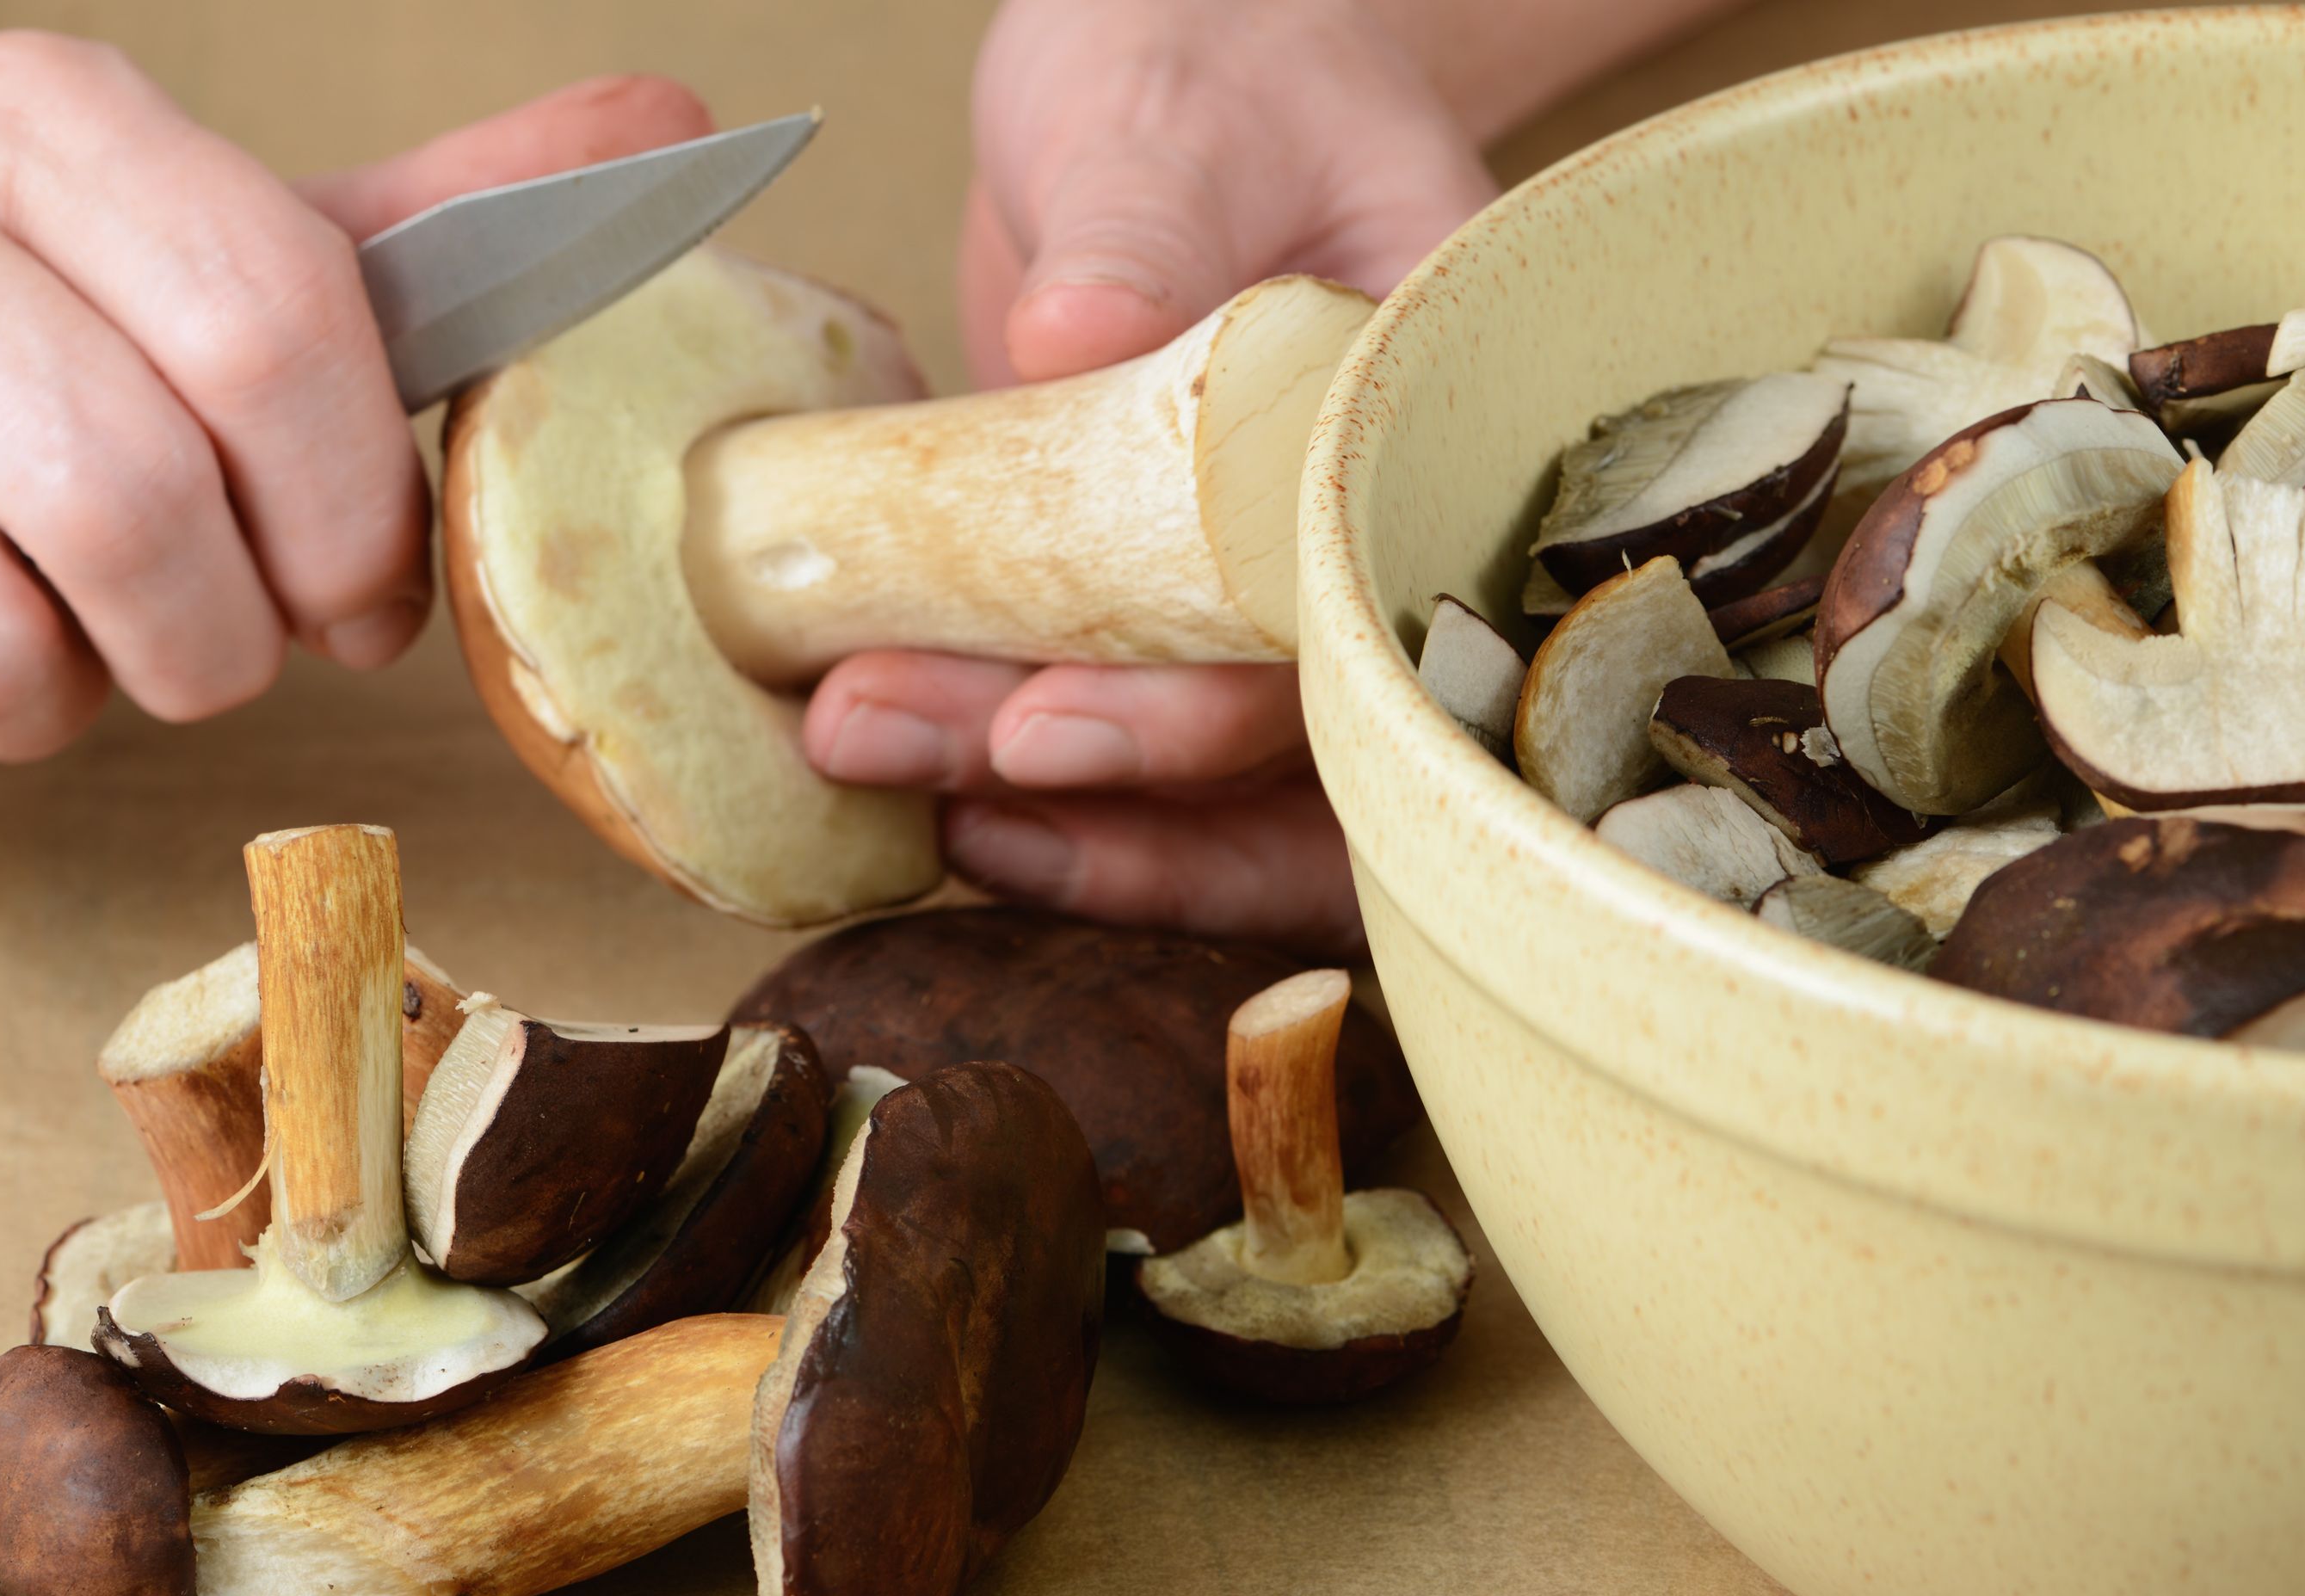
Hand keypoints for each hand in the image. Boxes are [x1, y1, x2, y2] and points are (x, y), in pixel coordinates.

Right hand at [0, 32, 709, 822]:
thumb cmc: (28, 284)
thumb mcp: (217, 225)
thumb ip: (433, 218)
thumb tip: (676, 127)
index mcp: (56, 122)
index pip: (274, 327)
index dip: (356, 516)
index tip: (371, 605)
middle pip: (136, 509)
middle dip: (221, 639)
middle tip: (221, 636)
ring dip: (67, 704)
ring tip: (60, 633)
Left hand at [802, 0, 1490, 953]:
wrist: (1175, 81)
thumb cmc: (1216, 69)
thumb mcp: (1176, 122)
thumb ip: (1142, 227)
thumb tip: (1073, 337)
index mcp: (1429, 438)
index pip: (1340, 638)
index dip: (1205, 719)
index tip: (1045, 729)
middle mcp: (1372, 553)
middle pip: (1289, 770)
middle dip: (1108, 806)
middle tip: (922, 773)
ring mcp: (1275, 600)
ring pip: (1214, 795)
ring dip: (1050, 813)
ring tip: (874, 757)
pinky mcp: (1172, 611)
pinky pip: (1124, 729)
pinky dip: (1021, 770)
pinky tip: (911, 771)